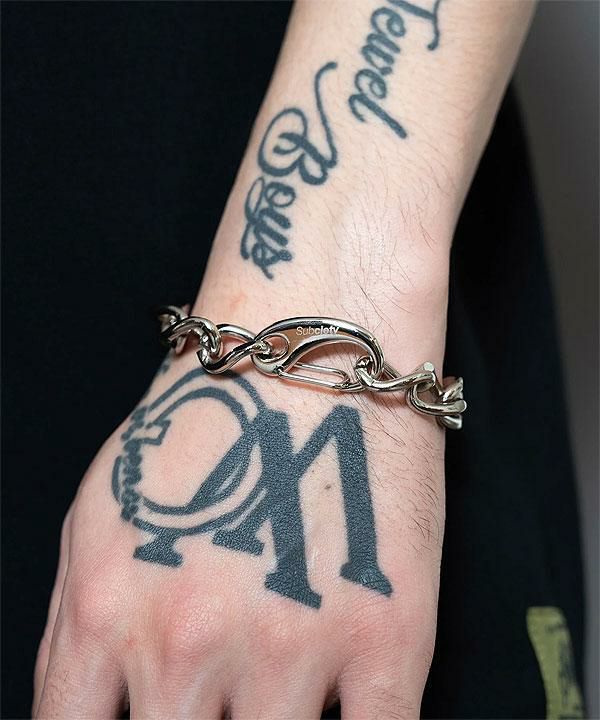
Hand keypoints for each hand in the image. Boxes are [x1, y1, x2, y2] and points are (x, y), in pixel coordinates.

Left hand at [34, 343, 444, 718]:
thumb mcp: (100, 512)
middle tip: (219, 705)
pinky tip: (343, 710)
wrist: (313, 353)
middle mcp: (188, 644)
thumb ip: (73, 632)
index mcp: (106, 615)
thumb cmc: (211, 421)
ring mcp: (293, 648)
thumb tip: (92, 718)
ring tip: (277, 691)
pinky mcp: (389, 640)